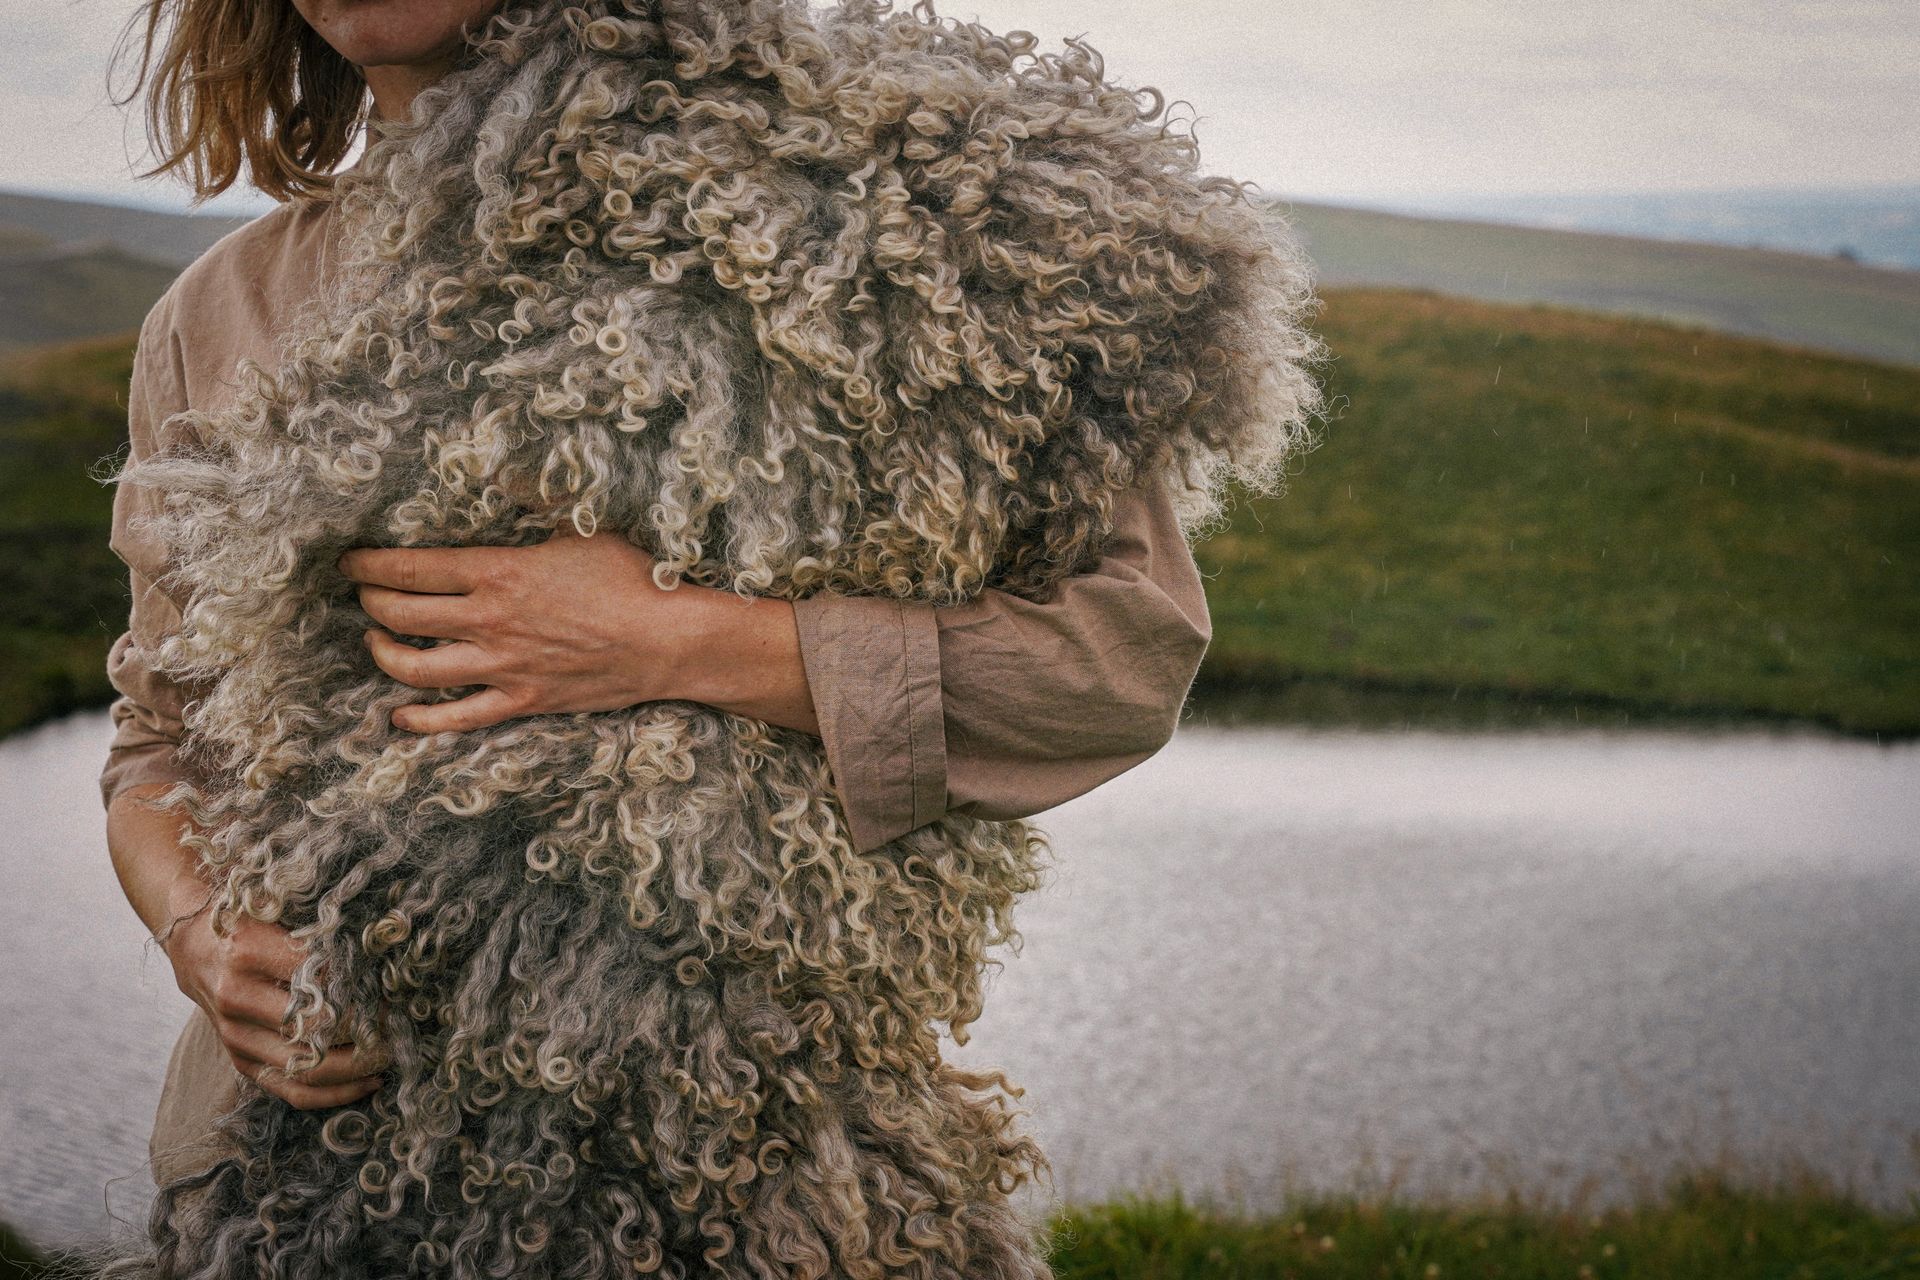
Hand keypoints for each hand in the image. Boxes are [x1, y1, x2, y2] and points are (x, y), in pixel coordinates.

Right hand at [161, 874, 385, 1109]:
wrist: (197, 947)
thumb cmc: (254, 923)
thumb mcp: (282, 910)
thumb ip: (325, 930)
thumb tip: (387, 946)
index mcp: (250, 952)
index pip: (322, 979)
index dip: (364, 988)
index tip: (395, 991)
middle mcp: (238, 998)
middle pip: (317, 1029)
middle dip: (368, 1032)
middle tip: (402, 1026)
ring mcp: (236, 1037)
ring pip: (309, 1068)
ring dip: (359, 1067)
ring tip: (392, 1054)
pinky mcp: (241, 1062)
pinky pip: (293, 1091)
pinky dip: (335, 1094)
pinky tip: (369, 1082)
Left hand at [337, 526, 818, 735]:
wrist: (668, 642)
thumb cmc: (632, 578)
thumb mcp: (580, 525)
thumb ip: (532, 499)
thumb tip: (500, 469)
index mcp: (496, 572)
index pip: (405, 569)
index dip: (366, 564)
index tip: (349, 559)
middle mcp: (487, 621)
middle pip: (396, 615)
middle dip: (368, 601)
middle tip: (365, 592)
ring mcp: (500, 667)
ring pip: (412, 668)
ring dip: (382, 652)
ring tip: (378, 639)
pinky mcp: (520, 701)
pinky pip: (453, 720)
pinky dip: (419, 720)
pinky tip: (400, 714)